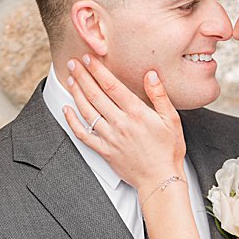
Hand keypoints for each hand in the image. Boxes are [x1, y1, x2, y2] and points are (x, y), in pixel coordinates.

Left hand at [61, 54, 185, 190]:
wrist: (160, 179)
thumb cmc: (168, 150)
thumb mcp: (171, 119)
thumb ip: (159, 95)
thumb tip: (151, 74)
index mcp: (137, 113)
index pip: (112, 86)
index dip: (98, 71)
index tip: (89, 59)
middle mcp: (120, 124)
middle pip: (95, 95)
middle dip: (82, 77)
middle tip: (73, 63)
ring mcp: (110, 138)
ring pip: (87, 112)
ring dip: (77, 94)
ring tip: (71, 80)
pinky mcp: (104, 151)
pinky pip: (83, 134)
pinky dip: (72, 121)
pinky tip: (67, 110)